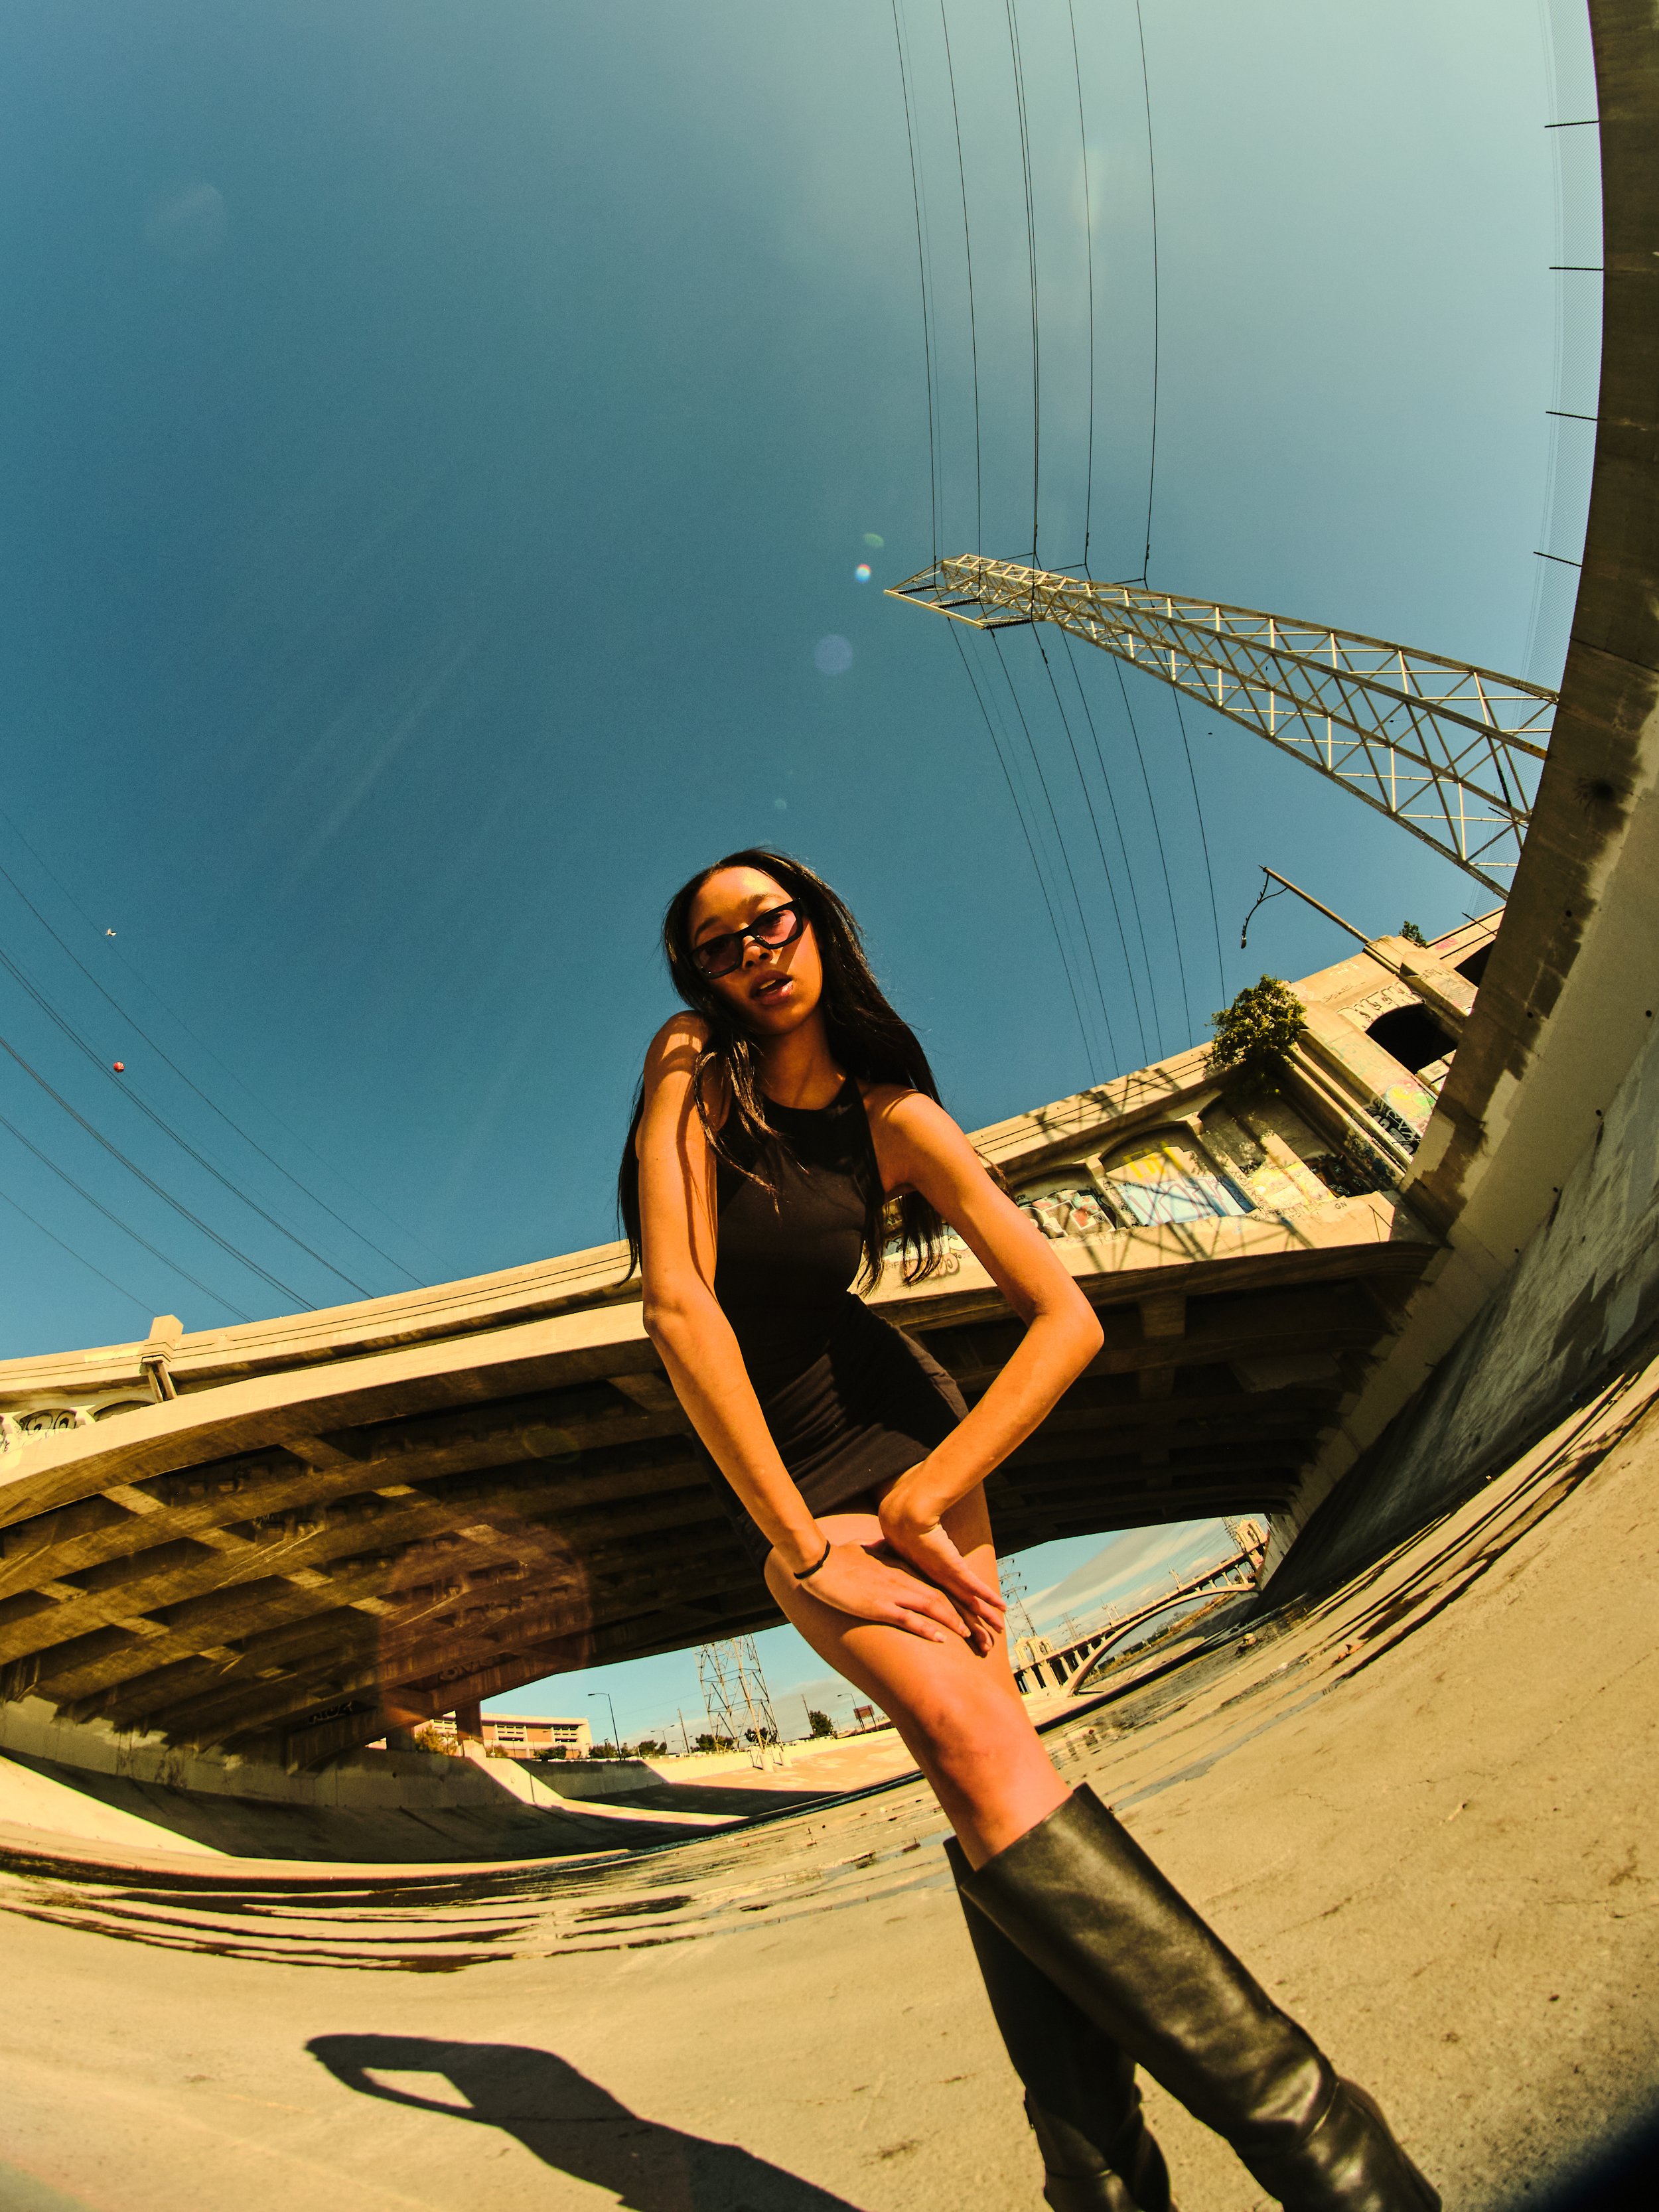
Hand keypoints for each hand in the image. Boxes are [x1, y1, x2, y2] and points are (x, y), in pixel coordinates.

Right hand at [796, 1540, 976, 1643]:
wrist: (819, 1561)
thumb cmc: (839, 1557)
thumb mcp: (865, 1551)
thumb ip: (878, 1550)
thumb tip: (879, 1545)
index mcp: (900, 1569)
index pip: (934, 1584)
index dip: (954, 1598)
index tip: (969, 1609)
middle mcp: (901, 1580)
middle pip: (940, 1597)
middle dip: (963, 1613)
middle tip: (978, 1626)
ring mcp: (891, 1593)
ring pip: (931, 1607)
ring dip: (952, 1621)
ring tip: (969, 1634)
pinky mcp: (879, 1606)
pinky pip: (909, 1619)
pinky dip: (927, 1628)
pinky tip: (941, 1638)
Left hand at [878, 1471, 1006, 1655]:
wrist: (902, 1518)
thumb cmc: (901, 1527)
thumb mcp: (907, 1544)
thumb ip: (910, 1551)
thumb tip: (902, 1548)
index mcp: (929, 1579)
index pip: (948, 1605)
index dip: (959, 1621)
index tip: (967, 1635)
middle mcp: (939, 1583)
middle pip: (961, 1611)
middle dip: (975, 1630)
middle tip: (986, 1648)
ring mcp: (948, 1576)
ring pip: (971, 1602)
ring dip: (986, 1617)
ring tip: (999, 1631)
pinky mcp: (954, 1567)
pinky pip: (975, 1585)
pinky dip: (989, 1596)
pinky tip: (1001, 1607)